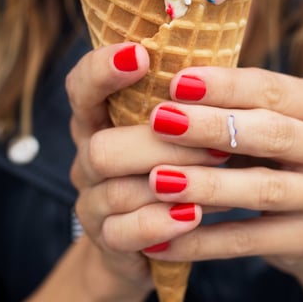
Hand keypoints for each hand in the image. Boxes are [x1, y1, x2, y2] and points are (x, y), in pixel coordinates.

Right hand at [64, 43, 229, 299]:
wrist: (157, 246)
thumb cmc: (179, 168)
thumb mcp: (178, 129)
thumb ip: (186, 100)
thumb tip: (218, 66)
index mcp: (100, 119)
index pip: (81, 87)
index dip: (101, 70)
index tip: (139, 55)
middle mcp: (88, 158)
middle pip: (102, 147)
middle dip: (160, 143)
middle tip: (215, 143)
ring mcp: (93, 202)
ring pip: (116, 191)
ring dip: (172, 183)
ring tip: (221, 179)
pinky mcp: (108, 241)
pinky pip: (123, 233)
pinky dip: (161, 223)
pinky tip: (194, 216)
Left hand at [139, 67, 302, 276]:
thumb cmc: (272, 155)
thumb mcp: (264, 121)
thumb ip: (230, 103)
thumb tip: (166, 86)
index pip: (272, 89)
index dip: (225, 85)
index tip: (176, 82)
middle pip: (273, 134)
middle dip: (213, 127)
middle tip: (161, 121)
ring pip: (264, 189)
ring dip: (207, 185)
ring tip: (159, 180)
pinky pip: (249, 240)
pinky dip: (203, 241)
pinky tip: (162, 240)